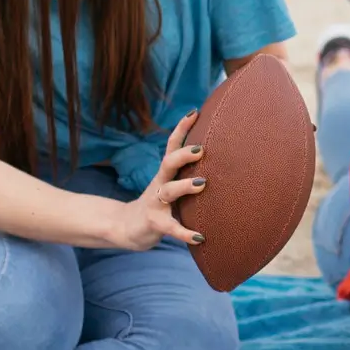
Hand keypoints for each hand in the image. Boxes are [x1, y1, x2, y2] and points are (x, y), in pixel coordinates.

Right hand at [114, 110, 207, 250]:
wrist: (128, 228)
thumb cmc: (159, 203)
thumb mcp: (171, 185)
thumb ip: (188, 173)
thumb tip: (221, 158)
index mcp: (166, 173)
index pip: (172, 146)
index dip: (181, 129)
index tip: (195, 112)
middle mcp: (160, 184)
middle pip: (168, 163)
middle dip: (183, 154)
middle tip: (202, 149)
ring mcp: (155, 203)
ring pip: (168, 191)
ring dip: (184, 186)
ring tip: (201, 184)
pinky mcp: (154, 223)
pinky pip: (170, 227)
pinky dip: (184, 232)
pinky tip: (199, 237)